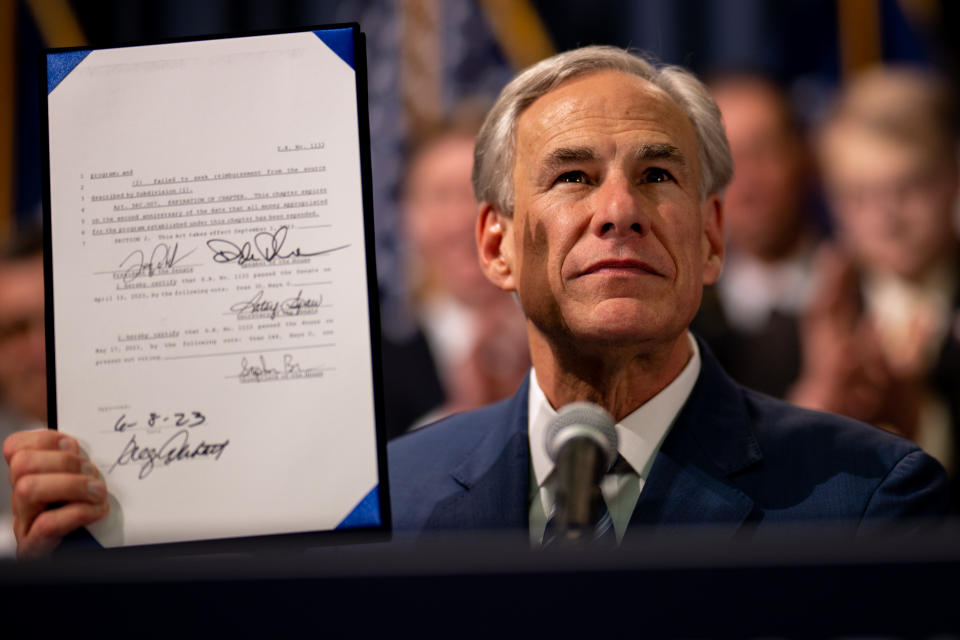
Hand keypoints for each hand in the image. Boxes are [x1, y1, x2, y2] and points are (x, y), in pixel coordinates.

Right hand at [3, 429, 108, 558]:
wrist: (91, 561)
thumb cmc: (94, 523)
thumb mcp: (87, 486)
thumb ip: (81, 465)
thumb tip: (90, 440)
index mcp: (33, 480)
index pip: (16, 447)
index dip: (46, 439)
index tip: (74, 445)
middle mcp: (23, 502)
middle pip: (22, 464)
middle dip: (64, 462)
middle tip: (93, 474)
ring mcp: (25, 526)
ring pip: (28, 488)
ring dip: (72, 485)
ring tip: (98, 494)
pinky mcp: (35, 550)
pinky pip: (46, 525)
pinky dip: (76, 513)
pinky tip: (96, 512)